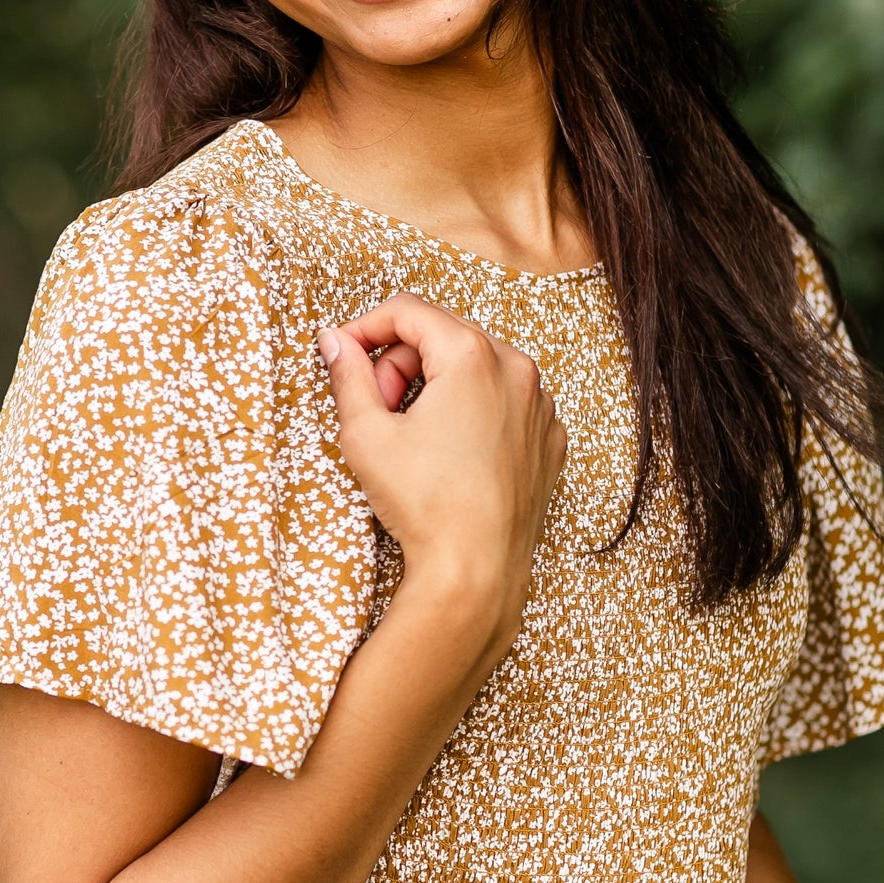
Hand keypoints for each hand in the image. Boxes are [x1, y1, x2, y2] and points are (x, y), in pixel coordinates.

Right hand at [318, 293, 565, 640]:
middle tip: (377, 409)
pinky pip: (503, 405)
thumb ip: (348, 376)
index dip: (364, 327)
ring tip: (412, 436)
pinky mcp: (548, 440)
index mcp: (473, 355)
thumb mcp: (366, 434)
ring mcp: (540, 406)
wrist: (475, 571)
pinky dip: (472, 414)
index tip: (342, 355)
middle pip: (442, 337)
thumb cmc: (423, 504)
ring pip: (475, 370)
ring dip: (436, 388)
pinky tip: (449, 455)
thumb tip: (335, 343)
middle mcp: (517, 370)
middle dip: (400, 364)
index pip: (408, 310)